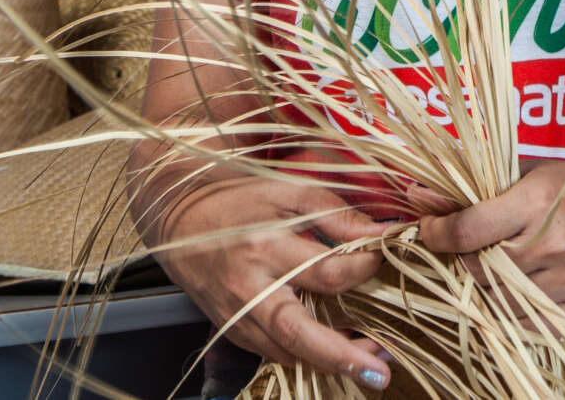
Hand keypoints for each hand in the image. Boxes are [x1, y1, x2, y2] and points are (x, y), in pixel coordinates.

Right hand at [154, 172, 392, 389]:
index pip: (325, 272)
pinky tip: (336, 355)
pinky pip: (273, 354)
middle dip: (341, 356)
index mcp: (264, 246)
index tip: (384, 260)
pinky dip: (306, 359)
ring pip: (286, 353)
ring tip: (373, 366)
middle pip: (297, 332)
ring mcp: (237, 315)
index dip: (363, 270)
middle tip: (380, 373)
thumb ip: (335, 213)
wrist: (180, 219)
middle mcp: (248, 287)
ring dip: (330, 364)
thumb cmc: (238, 200)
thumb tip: (383, 233)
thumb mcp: (288, 192)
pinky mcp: (232, 331)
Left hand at [415, 161, 564, 322]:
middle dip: (464, 262)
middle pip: (481, 270)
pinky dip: (514, 310)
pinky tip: (519, 288)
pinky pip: (529, 324)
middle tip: (467, 250)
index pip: (469, 231)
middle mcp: (557, 243)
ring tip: (495, 268)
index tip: (428, 229)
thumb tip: (418, 196)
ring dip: (488, 288)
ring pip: (501, 302)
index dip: (437, 233)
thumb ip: (480, 189)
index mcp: (540, 201)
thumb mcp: (535, 173)